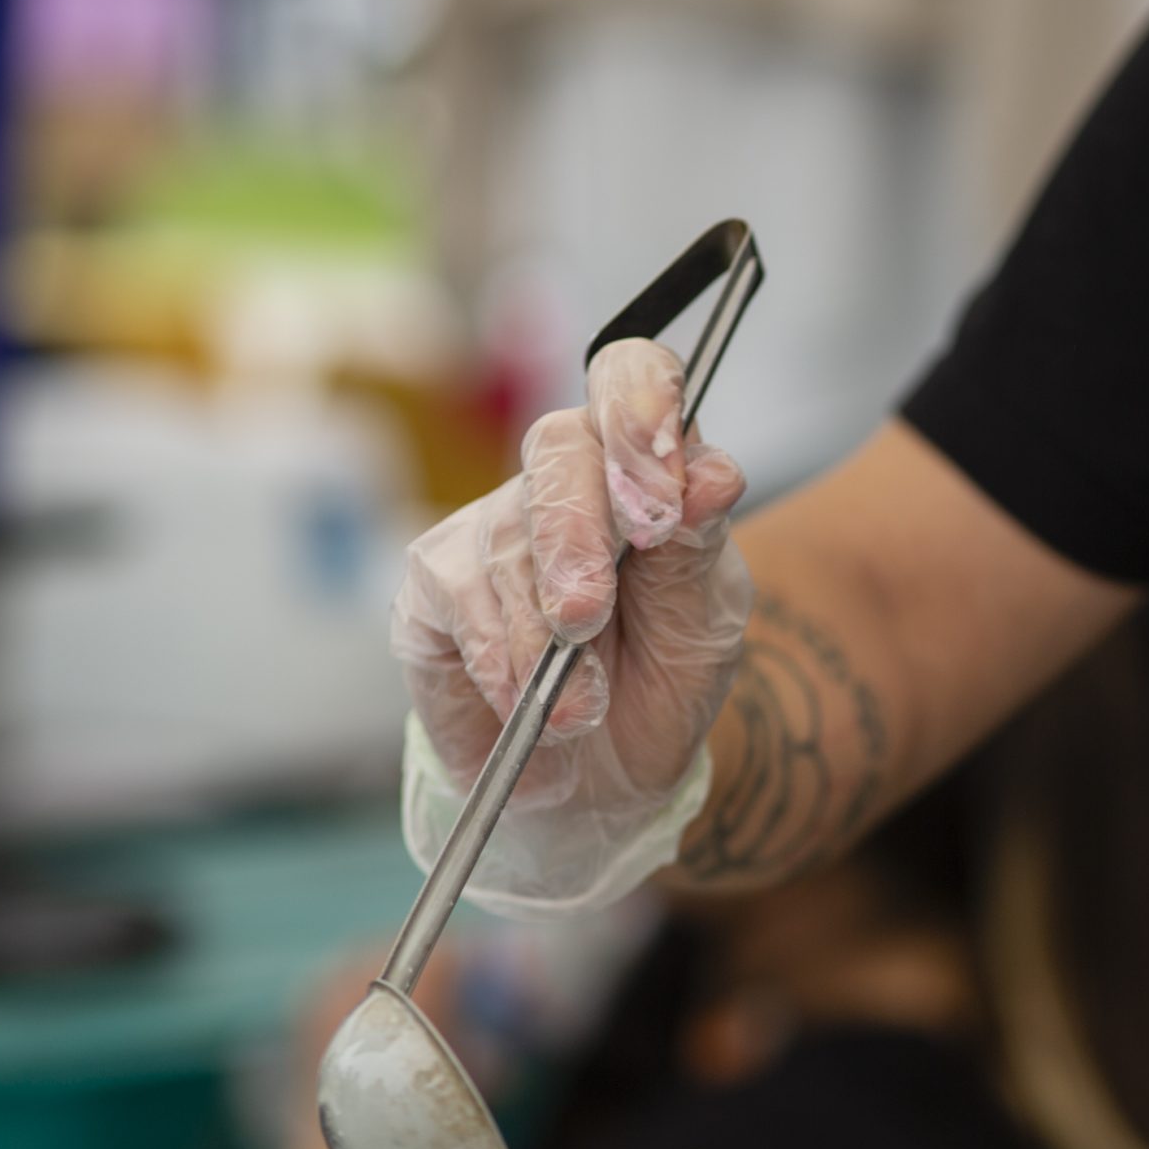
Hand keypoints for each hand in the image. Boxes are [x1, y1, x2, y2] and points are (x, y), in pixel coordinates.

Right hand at [391, 339, 752, 904]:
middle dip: (575, 538)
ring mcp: (495, 521)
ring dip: (545, 638)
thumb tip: (712, 473)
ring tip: (583, 707)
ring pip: (508, 542)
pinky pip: (458, 598)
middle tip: (588, 616)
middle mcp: (567, 476)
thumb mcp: (704, 625)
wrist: (610, 773)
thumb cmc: (666, 679)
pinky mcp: (436, 578)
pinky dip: (499, 660)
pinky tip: (527, 701)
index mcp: (646, 462)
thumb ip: (700, 550)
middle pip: (556, 449)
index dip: (638, 411)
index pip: (630, 375)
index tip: (656, 498)